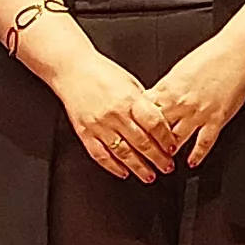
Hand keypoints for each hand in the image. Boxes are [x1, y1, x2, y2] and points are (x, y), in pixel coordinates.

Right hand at [52, 47, 177, 180]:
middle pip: (142, 142)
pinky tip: (123, 172)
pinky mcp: (85, 132)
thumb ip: (143, 103)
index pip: (154, 125)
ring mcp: (100, 125)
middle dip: (158, 158)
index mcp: (130, 99)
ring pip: (124, 153)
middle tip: (167, 167)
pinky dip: (113, 166)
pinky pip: (101, 154)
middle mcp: (116, 114)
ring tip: (149, 175)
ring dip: (139, 167)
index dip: (166, 139)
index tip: (172, 148)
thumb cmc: (101, 72)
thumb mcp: (130, 82)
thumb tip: (159, 122)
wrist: (71, 68)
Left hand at [136, 37, 244, 169]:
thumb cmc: (210, 56)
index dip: (137, 125)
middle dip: (149, 144)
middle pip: (157, 129)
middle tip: (143, 156)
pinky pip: (204, 142)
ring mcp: (198, 113)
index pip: (145, 112)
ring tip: (163, 163)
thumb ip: (166, 87)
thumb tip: (154, 97)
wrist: (236, 53)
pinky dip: (197, 155)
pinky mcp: (216, 119)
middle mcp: (181, 103)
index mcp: (168, 88)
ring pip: (177, 139)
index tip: (132, 136)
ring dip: (169, 153)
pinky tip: (192, 162)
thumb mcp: (179, 69)